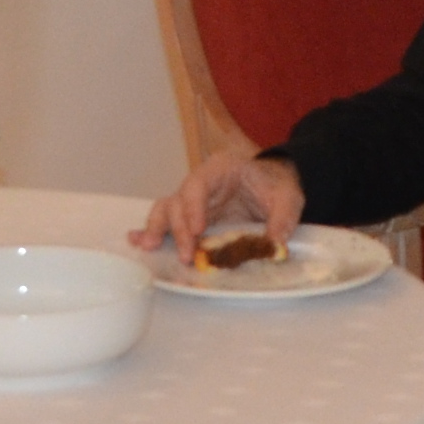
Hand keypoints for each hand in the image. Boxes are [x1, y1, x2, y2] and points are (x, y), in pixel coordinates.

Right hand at [136, 151, 302, 262]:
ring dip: (157, 229)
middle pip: (178, 200)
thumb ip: (282, 218)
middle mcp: (200, 182)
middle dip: (178, 229)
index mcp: (221, 168)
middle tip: (187, 255)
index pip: (199, 183)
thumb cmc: (276, 186)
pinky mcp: (189, 217)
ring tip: (149, 248)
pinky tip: (136, 241)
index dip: (194, 206)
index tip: (197, 230)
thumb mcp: (287, 197)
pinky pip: (166, 220)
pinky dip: (150, 230)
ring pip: (166, 209)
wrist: (273, 184)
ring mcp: (192, 200)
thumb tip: (275, 245)